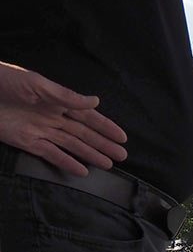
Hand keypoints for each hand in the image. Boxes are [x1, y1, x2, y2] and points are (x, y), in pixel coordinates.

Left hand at [0, 62, 127, 175]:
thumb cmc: (4, 81)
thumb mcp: (37, 84)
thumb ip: (66, 96)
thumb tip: (95, 102)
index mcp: (56, 101)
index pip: (87, 116)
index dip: (105, 126)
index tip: (122, 137)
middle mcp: (52, 117)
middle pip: (83, 134)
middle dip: (103, 144)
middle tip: (122, 156)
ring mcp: (40, 130)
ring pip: (71, 145)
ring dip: (90, 155)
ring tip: (108, 165)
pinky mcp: (26, 142)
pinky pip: (50, 154)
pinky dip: (66, 163)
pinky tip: (81, 171)